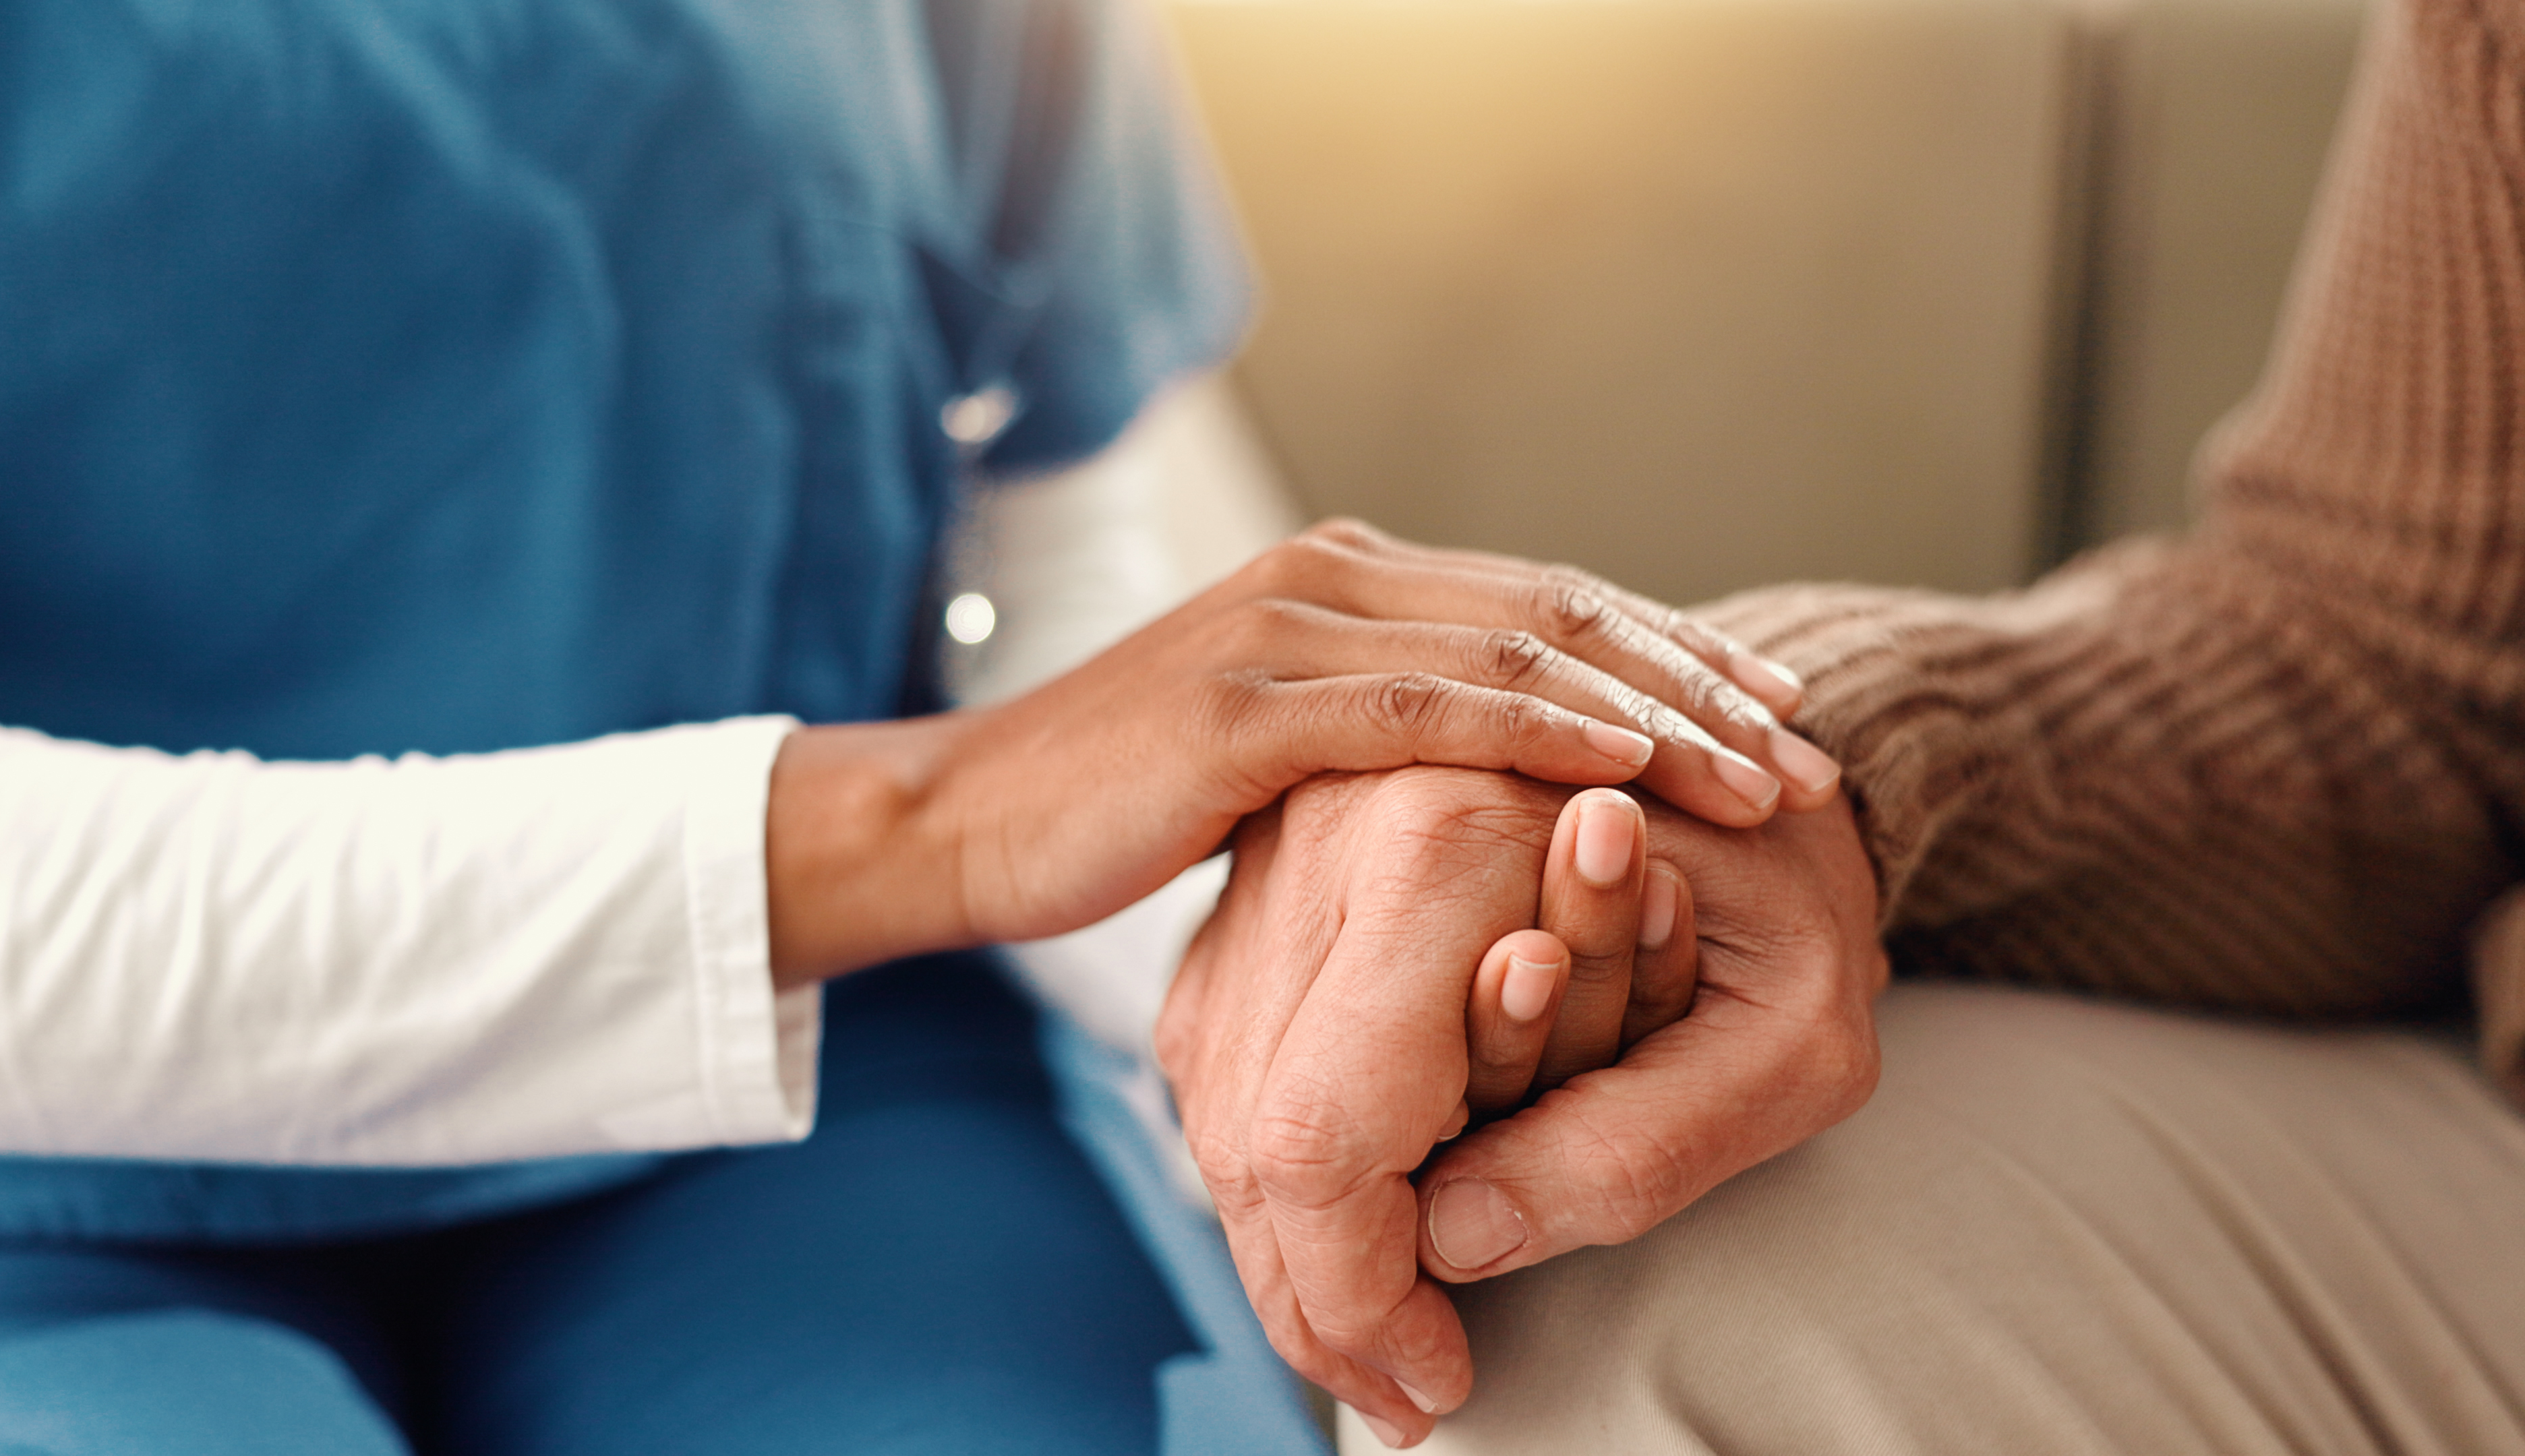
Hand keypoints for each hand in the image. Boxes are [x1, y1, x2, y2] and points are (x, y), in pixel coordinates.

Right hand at [764, 520, 1836, 981]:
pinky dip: (1544, 732)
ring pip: (1519, 654)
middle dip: (1703, 683)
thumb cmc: (1118, 806)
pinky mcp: (1247, 705)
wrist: (962, 822)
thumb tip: (1487, 773)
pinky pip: (1429, 710)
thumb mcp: (1275, 756)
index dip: (1676, 655)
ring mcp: (1288, 629)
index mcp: (1346, 581)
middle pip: (1565, 613)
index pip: (1552, 605)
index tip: (1782, 718)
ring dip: (1658, 716)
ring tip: (1765, 781)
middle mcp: (1330, 575)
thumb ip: (1374, 732)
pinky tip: (1631, 769)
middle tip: (1814, 751)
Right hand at [1158, 767, 1879, 1447]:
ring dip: (1289, 1251)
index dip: (1362, 1292)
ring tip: (1390, 1336)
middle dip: (1319, 1297)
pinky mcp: (1260, 895)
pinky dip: (1278, 1174)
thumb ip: (1637, 1147)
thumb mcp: (1791, 1039)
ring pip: (1220, 1107)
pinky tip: (1358, 1234)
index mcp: (1444, 847)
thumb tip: (1456, 1246)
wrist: (1734, 752)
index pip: (1324, 1132)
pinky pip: (1225, 1064)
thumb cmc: (1793, 891)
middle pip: (1251, 1133)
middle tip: (1410, 1392)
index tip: (1436, 1379)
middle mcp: (1329, 837)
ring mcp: (1278, 863)